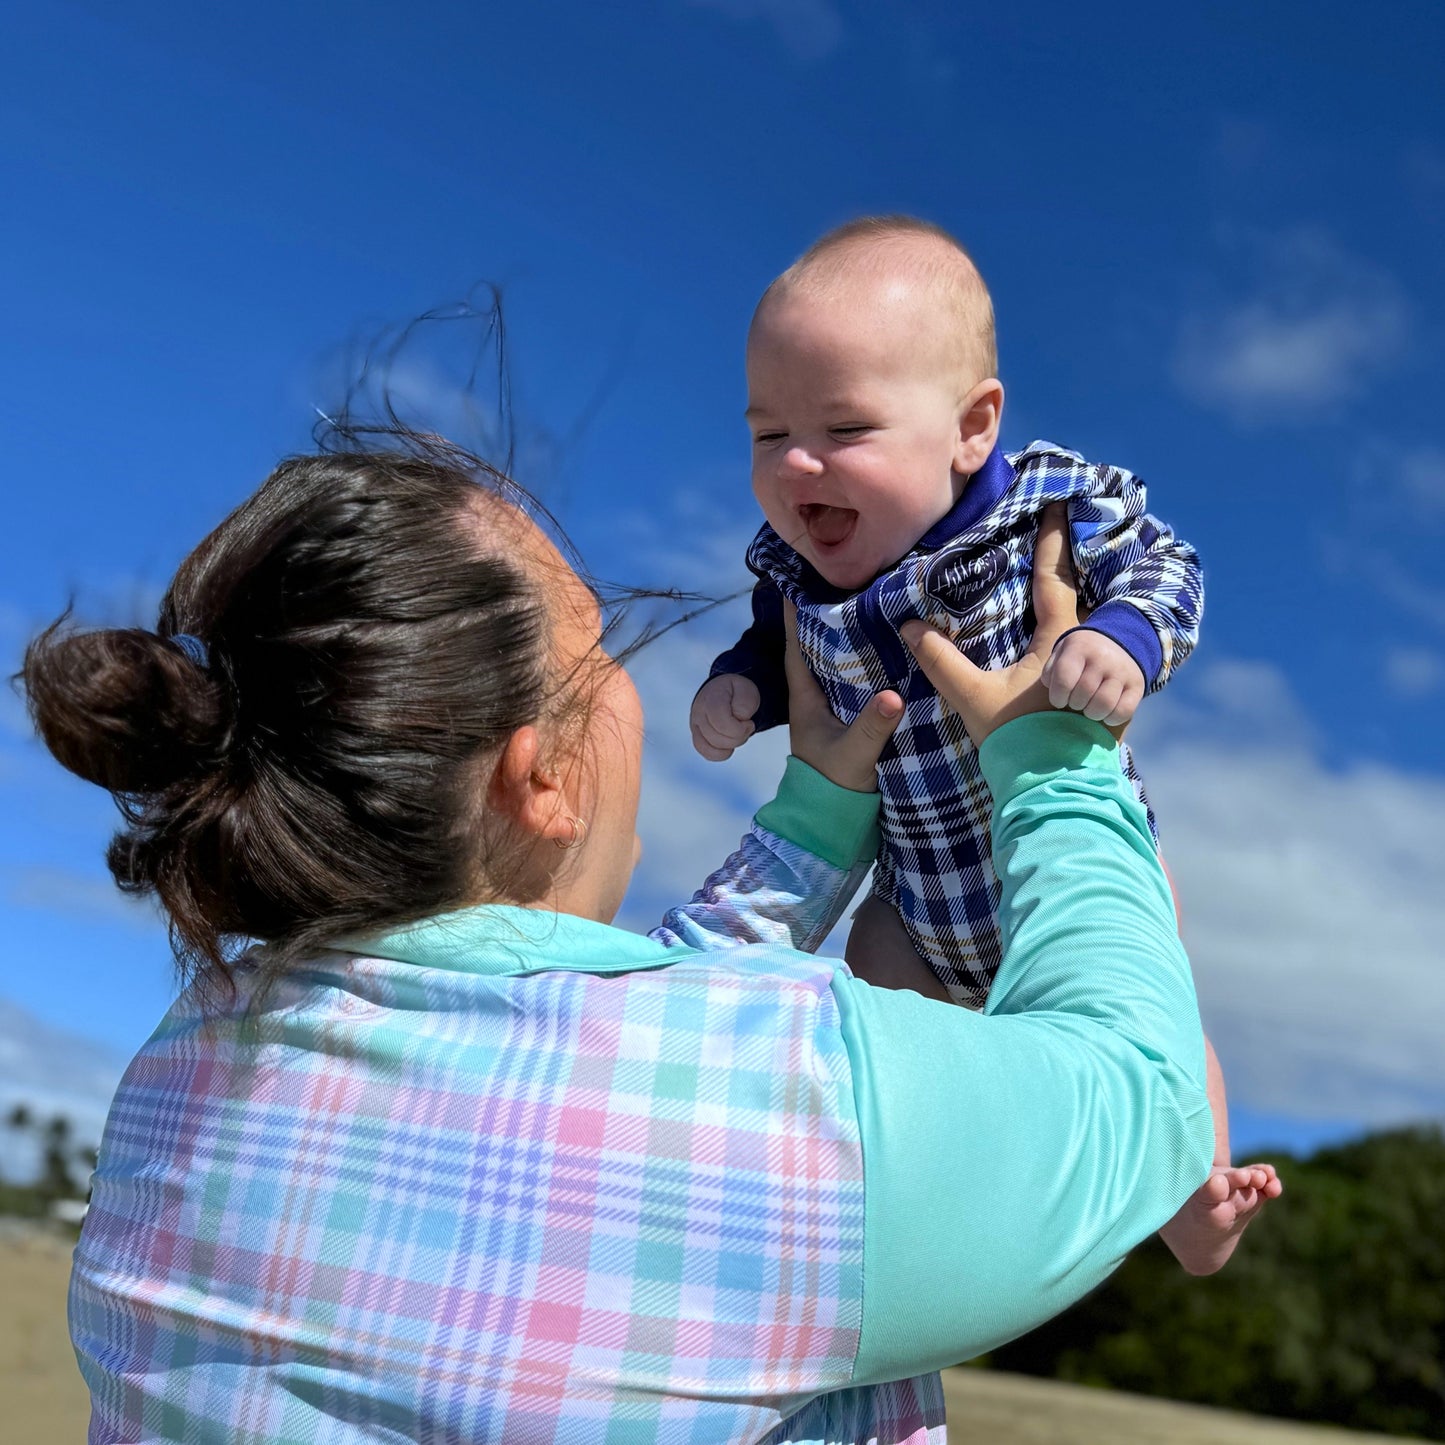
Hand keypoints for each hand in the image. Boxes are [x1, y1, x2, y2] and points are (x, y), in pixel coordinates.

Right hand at [690, 674, 760, 760]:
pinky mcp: (697, 736)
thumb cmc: (736, 691)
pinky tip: (730, 745)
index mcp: (710, 698)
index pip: (721, 723)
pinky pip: (707, 754)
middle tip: (746, 726)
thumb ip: (744, 704)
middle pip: (718, 738)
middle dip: (739, 737)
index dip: (740, 729)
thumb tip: (738, 720)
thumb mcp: (747, 690)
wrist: (726, 691)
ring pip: (712, 748)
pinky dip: (722, 753)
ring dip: (731, 744)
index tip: (749, 723)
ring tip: (737, 733)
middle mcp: (698, 712)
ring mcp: (695, 726)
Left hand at [783, 600, 903, 791]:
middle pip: (818, 648)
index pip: (796, 649)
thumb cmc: (833, 784)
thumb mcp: (854, 755)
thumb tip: (893, 697)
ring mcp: (831, 707)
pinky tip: (883, 648)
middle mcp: (815, 697)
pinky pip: (853, 679)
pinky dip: (864, 662)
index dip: (795, 617)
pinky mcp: (849, 717)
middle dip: (827, 617)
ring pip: (835, 663)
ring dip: (846, 638)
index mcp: (805, 699)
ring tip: (866, 605)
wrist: (833, 819)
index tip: (798, 583)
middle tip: (844, 584)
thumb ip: (872, 727)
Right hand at [900, 503, 1102, 747]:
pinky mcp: (1099, 696)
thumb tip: (910, 627)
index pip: (1055, 578)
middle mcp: (1084, 650)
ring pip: (1091, 623)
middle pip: (1082, 595)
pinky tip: (1073, 634)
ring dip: (1081, 600)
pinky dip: (1083, 633)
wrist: (1057, 786)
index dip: (1053, 540)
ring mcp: (1096, 673)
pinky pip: (1091, 650)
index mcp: (1059, 641)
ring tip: (1073, 577)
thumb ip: (941, 661)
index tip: (1058, 505)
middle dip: (1074, 564)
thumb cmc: (1020, 740)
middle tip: (1070, 532)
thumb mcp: (974, 697)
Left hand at [1041, 629, 1144, 726]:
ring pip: (1104, 704)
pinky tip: (1105, 713)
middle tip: (1076, 701)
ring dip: (1092, 713)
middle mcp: (1103, 658)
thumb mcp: (1061, 652)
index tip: (1059, 699)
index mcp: (1080, 647)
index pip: (1064, 680)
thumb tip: (1052, 688)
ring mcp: (1122, 671)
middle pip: (1084, 693)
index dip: (1058, 696)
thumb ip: (1051, 670)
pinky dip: (1111, 718)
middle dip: (1075, 704)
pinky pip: (1124, 711)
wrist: (1117, 643)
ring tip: (1089, 707)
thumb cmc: (1081, 655)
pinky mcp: (1138, 685)